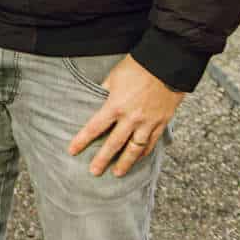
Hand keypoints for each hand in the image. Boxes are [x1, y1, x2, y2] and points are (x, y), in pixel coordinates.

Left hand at [67, 55, 186, 176]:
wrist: (166, 65)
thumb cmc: (137, 68)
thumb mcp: (113, 77)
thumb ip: (103, 91)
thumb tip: (95, 100)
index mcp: (115, 106)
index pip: (94, 128)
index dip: (82, 141)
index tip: (72, 151)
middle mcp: (131, 118)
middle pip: (114, 144)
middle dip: (102, 159)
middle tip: (94, 172)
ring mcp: (148, 123)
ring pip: (134, 149)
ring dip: (125, 162)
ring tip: (117, 173)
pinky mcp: (161, 123)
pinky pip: (151, 143)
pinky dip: (143, 153)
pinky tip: (138, 159)